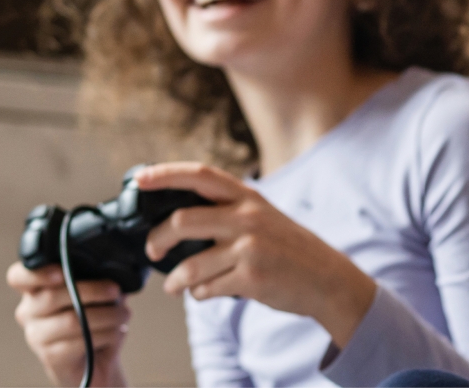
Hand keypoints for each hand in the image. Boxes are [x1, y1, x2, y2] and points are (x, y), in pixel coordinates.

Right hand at [9, 262, 128, 386]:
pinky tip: (115, 332)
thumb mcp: (94, 293)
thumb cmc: (93, 318)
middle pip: (51, 296)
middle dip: (92, 290)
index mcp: (34, 289)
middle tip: (115, 291)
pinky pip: (80, 342)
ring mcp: (36, 336)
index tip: (60, 272)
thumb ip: (93, 277)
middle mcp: (28, 312)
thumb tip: (110, 268)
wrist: (94, 360)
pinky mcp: (50, 356)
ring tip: (123, 314)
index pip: (18, 277)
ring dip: (105, 315)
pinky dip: (105, 334)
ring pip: (71, 320)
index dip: (36, 273)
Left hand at [135, 162, 378, 347]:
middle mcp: (248, 218)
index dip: (165, 174)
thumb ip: (228, 211)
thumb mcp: (263, 216)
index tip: (139, 179)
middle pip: (182, 221)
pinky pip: (207, 289)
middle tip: (152, 251)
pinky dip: (199, 294)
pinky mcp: (252, 279)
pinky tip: (206, 292)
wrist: (328, 279)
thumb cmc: (290, 249)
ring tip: (174, 286)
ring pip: (190, 266)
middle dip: (157, 239)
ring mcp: (250, 249)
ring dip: (175, 281)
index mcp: (248, 198)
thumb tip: (177, 218)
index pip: (200, 175)